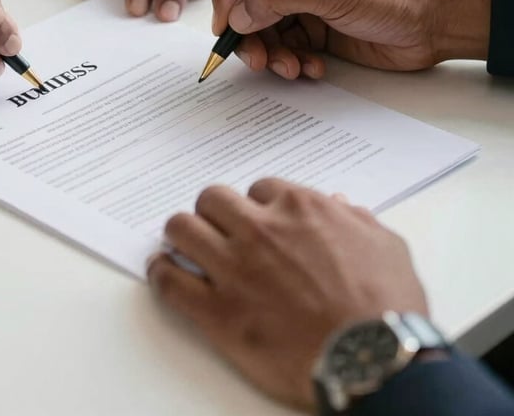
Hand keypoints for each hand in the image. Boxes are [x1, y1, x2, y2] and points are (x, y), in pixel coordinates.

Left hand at [147, 180, 427, 410]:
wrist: (375, 361)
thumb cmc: (387, 307)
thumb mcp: (387, 246)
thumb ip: (357, 219)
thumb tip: (340, 204)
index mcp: (299, 208)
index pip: (258, 188)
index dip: (257, 206)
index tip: (259, 222)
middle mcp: (260, 230)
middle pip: (211, 199)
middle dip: (214, 212)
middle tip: (219, 230)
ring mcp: (234, 269)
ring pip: (181, 228)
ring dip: (182, 235)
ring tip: (187, 247)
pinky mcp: (217, 311)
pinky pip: (169, 281)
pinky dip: (162, 274)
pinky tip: (165, 272)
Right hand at [212, 0, 490, 78]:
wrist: (437, 21)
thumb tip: (236, 15)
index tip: (228, 22)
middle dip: (245, 30)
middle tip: (254, 57)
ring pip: (257, 26)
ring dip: (268, 51)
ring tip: (289, 67)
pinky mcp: (309, 24)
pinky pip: (280, 44)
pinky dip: (288, 60)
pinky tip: (310, 66)